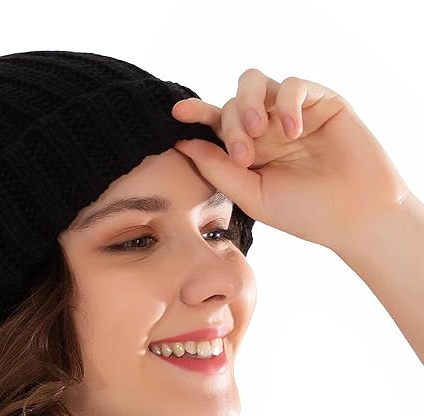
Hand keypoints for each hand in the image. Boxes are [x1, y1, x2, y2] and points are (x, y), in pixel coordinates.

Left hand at [171, 68, 411, 252]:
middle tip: (243, 154)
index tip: (178, 114)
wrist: (355, 215)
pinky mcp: (320, 101)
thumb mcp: (254, 196)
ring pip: (254, 82)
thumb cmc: (305, 213)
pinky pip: (292, 84)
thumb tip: (184, 143)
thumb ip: (219, 170)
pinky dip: (286, 103)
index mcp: (248, 152)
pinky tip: (293, 130)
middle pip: (231, 102)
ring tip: (260, 133)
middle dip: (230, 124)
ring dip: (248, 104)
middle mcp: (266, 129)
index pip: (216, 125)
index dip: (197, 114)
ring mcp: (291, 113)